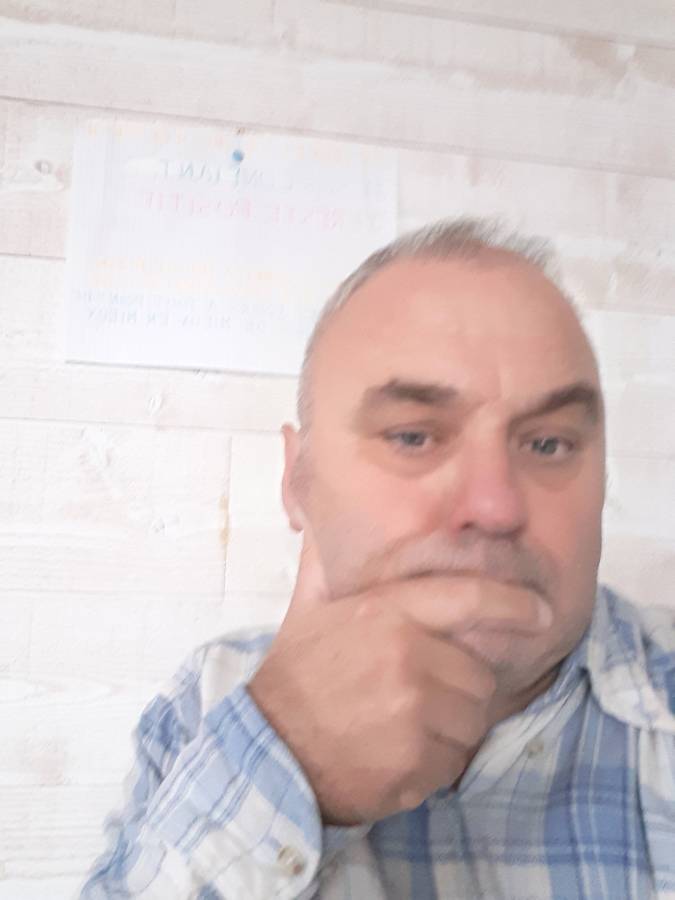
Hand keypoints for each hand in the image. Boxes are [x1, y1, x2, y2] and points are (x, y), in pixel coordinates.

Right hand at [247, 527, 550, 825]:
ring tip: (403, 725)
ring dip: (449, 727)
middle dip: (460, 686)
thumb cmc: (298, 676)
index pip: (470, 597)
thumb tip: (316, 517)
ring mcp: (413, 710)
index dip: (513, 604)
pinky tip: (397, 754)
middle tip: (418, 695)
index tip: (539, 612)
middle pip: (479, 672)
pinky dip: (435, 763)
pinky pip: (455, 760)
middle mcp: (406, 655)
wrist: (270, 750)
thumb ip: (326, 561)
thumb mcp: (311, 607)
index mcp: (387, 611)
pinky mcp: (415, 761)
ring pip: (473, 718)